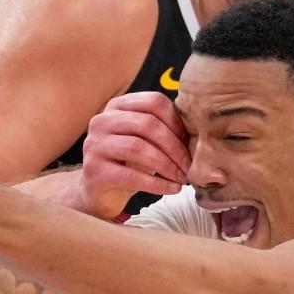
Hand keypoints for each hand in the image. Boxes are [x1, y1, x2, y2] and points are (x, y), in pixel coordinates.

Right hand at [81, 92, 189, 215]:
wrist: (100, 192)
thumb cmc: (128, 163)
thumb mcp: (145, 140)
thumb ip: (162, 128)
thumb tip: (199, 131)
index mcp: (118, 106)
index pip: (153, 101)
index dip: (176, 121)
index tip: (190, 142)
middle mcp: (102, 120)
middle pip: (147, 124)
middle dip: (174, 147)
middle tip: (189, 166)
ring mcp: (95, 144)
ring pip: (138, 148)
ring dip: (167, 166)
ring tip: (182, 178)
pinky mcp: (94, 170)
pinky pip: (131, 175)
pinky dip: (157, 184)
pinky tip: (171, 189)